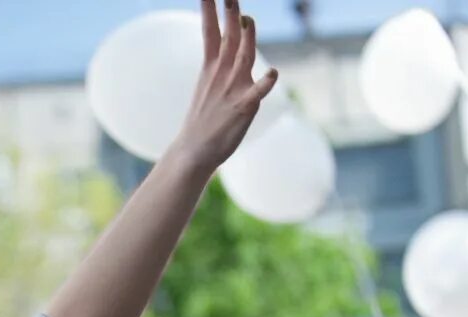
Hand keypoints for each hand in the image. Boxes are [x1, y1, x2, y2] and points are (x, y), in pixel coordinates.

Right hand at [168, 0, 278, 173]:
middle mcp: (222, 75)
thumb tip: (235, 48)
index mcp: (211, 69)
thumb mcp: (209, 87)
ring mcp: (232, 90)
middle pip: (228, 39)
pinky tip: (273, 74)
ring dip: (247, 38)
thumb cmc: (203, 121)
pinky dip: (265, 84)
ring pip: (243, 58)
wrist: (194, 152)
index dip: (210, 12)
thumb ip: (224, 66)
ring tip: (248, 19)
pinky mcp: (243, 108)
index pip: (211, 34)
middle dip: (229, 15)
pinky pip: (257, 93)